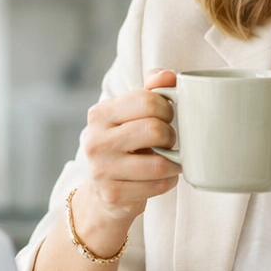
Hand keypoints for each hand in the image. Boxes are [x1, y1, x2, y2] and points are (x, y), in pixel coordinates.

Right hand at [74, 70, 181, 250]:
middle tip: (169, 140)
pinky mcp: (113, 194)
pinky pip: (158, 185)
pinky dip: (169, 181)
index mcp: (100, 114)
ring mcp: (102, 170)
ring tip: (171, 160)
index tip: (167, 117)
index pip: (147, 100)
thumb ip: (152, 89)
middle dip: (171, 135)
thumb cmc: (124, 145)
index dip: (167, 108)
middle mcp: (95, 141)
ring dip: (175, 162)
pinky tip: (163, 177)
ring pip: (159, 163)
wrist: (102, 192)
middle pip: (154, 130)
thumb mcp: (131, 114)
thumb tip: (169, 76)